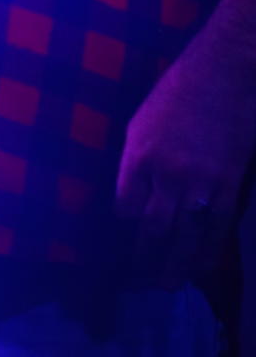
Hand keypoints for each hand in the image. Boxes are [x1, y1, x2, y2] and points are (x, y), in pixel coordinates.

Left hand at [118, 26, 255, 282]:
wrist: (229, 72)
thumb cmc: (179, 90)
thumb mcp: (142, 122)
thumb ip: (138, 160)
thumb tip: (135, 192)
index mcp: (138, 156)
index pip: (124, 207)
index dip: (124, 226)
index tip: (124, 238)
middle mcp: (167, 174)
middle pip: (152, 228)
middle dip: (145, 258)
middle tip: (140, 283)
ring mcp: (201, 180)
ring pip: (186, 234)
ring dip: (177, 263)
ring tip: (169, 285)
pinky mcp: (231, 181)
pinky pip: (220, 224)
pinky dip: (211, 248)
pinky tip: (206, 266)